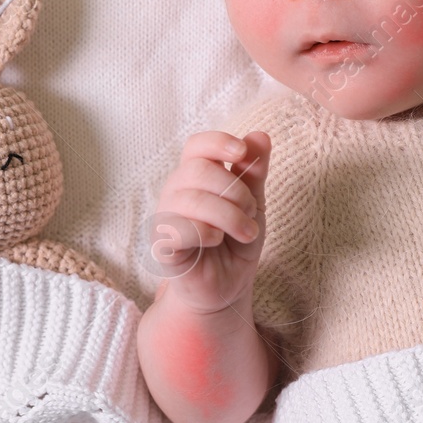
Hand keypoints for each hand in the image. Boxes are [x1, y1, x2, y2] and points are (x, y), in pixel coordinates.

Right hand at [149, 130, 270, 315]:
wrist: (229, 287)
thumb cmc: (236, 242)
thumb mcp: (253, 204)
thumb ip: (254, 172)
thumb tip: (260, 135)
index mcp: (197, 177)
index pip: (197, 145)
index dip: (217, 142)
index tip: (241, 153)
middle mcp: (176, 192)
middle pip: (198, 169)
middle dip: (234, 190)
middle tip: (250, 212)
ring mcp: (166, 218)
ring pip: (192, 199)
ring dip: (229, 215)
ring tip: (246, 233)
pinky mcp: (162, 246)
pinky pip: (178, 228)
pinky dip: (205, 232)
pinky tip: (216, 241)